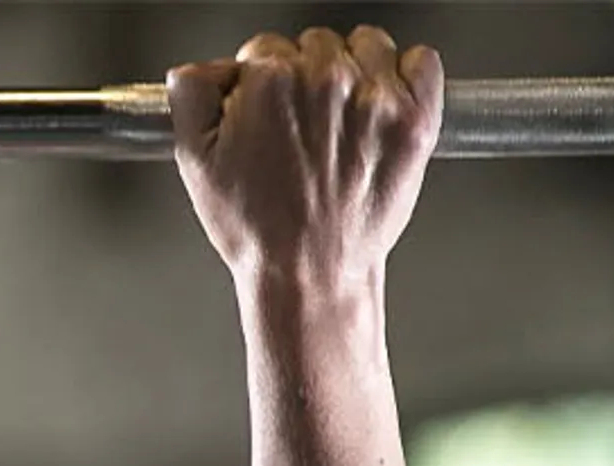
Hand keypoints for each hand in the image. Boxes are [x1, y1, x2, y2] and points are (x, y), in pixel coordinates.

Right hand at [169, 27, 442, 298]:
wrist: (309, 273)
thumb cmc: (256, 228)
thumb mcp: (195, 162)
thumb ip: (192, 97)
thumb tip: (197, 69)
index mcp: (270, 82)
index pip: (264, 49)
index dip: (259, 81)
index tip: (264, 108)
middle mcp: (326, 80)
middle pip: (315, 44)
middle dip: (304, 74)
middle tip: (300, 122)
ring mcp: (375, 97)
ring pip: (367, 44)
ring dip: (355, 67)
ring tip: (342, 114)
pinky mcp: (414, 117)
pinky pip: (421, 61)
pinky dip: (407, 73)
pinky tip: (383, 103)